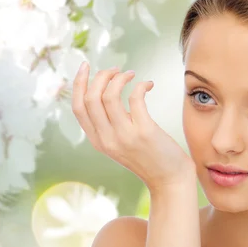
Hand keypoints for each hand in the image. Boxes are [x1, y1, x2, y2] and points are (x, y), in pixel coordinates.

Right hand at [72, 62, 195, 190]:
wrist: (169, 180)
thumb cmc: (148, 157)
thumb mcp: (120, 144)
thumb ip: (110, 125)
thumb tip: (107, 92)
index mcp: (97, 141)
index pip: (78, 107)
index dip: (79, 83)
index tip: (87, 66)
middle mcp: (106, 139)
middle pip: (90, 98)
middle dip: (100, 76)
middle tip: (116, 69)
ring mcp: (124, 136)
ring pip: (108, 95)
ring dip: (119, 77)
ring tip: (131, 74)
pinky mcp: (144, 132)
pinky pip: (134, 97)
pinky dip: (140, 84)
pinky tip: (148, 84)